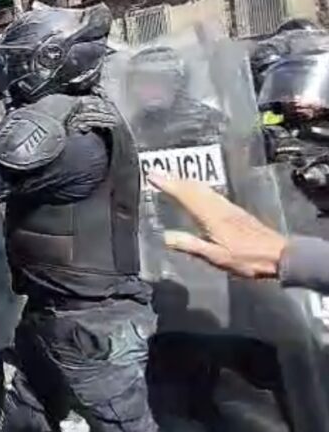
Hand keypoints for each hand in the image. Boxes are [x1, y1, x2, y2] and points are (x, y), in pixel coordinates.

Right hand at [147, 172, 286, 279]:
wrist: (280, 254)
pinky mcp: (235, 211)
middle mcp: (218, 207)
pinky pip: (210, 193)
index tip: (151, 175)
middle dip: (174, 179)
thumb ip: (191, 245)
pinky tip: (198, 190)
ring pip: (203, 188)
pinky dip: (198, 187)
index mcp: (211, 216)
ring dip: (185, 181)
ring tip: (172, 178)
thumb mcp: (216, 257)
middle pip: (193, 188)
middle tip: (156, 173)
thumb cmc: (247, 258)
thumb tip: (165, 236)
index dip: (168, 185)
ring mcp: (228, 207)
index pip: (185, 195)